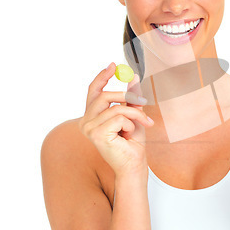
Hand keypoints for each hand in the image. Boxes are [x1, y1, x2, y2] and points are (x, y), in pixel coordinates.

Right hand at [78, 62, 153, 176]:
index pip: (93, 92)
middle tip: (143, 102)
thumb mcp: (133, 114)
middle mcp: (86, 122)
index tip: (114, 65)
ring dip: (134, 114)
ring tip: (142, 124)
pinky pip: (119, 117)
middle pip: (104, 96)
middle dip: (126, 96)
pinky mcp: (97, 134)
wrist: (134, 164)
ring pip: (116, 107)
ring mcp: (89, 128)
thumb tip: (133, 77)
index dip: (102, 77)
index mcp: (91, 117)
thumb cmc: (132, 142)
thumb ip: (130, 97)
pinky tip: (129, 135)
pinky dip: (131, 123)